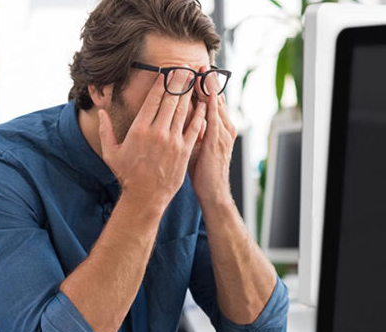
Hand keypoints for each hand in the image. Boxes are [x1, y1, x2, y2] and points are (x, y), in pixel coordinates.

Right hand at [98, 70, 206, 209]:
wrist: (145, 197)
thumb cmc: (127, 175)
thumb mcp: (111, 153)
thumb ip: (105, 130)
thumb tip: (101, 113)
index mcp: (139, 129)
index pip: (153, 99)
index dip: (162, 83)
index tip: (167, 71)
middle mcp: (157, 131)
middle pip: (171, 100)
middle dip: (179, 81)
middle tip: (185, 67)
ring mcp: (173, 141)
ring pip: (183, 111)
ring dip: (190, 93)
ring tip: (195, 79)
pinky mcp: (184, 151)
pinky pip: (194, 128)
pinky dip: (200, 114)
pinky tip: (204, 104)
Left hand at [189, 70, 236, 206]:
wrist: (213, 192)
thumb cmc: (204, 172)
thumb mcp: (199, 147)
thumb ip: (194, 131)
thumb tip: (182, 118)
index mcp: (220, 128)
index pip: (211, 101)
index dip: (204, 85)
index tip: (194, 71)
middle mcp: (224, 126)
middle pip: (215, 97)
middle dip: (207, 79)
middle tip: (197, 62)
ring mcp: (223, 132)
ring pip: (215, 102)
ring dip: (208, 85)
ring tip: (200, 68)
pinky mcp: (217, 139)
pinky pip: (212, 115)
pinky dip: (208, 100)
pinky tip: (202, 89)